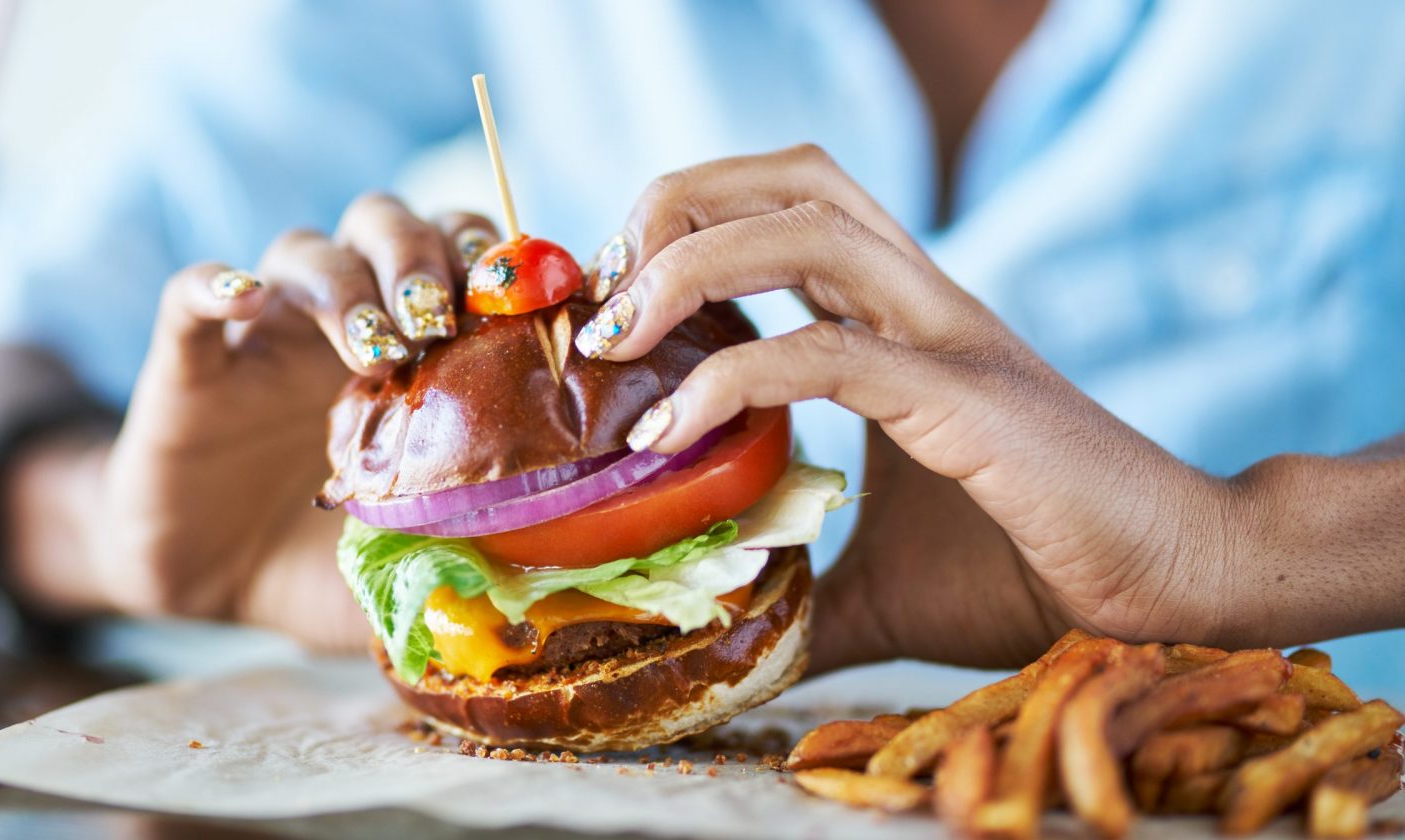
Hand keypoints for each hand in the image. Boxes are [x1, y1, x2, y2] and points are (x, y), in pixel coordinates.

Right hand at [9, 195, 497, 647]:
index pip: (464, 257)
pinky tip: (240, 298)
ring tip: (374, 347)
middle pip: (387, 227)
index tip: (533, 297)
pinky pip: (186, 296)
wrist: (213, 581)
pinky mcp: (188, 363)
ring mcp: (264, 334)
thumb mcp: (418, 556)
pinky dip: (213, 285)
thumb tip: (559, 590)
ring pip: (304, 252)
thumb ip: (479, 553)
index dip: (499, 260)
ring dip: (347, 285)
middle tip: (441, 322)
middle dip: (423, 258)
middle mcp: (342, 320)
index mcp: (413, 348)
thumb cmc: (332, 553)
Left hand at [574, 144, 1235, 670]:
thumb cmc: (1034, 573)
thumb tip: (730, 637)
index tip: (616, 310)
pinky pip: (826, 352)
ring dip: (688, 261)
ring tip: (612, 336)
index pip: (785, 211)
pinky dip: (728, 377)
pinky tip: (665, 430)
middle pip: (791, 178)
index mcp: (903, 323)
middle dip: (678, 205)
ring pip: (806, 225)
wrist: (1169, 592)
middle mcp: (923, 303)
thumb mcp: (882, 588)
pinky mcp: (962, 398)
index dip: (687, 228)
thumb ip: (805, 593)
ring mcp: (946, 339)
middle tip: (605, 299)